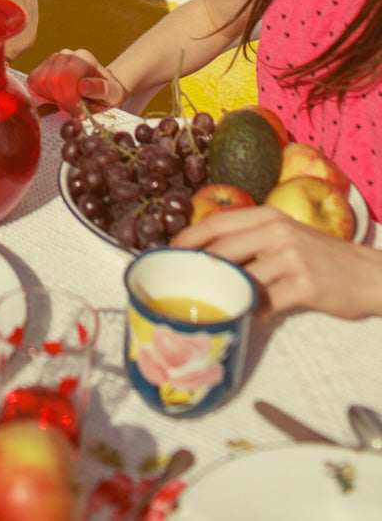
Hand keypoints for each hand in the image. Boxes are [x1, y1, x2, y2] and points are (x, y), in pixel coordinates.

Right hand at [26, 48, 126, 114]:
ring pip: (39, 80)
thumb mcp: (114, 95)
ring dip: (51, 98)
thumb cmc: (108, 94)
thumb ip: (102, 89)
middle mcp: (66, 54)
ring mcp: (52, 59)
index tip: (79, 115)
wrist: (101, 89)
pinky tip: (56, 99)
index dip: (70, 100)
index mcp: (84, 58)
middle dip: (61, 101)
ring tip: (66, 104)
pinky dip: (41, 95)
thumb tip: (83, 86)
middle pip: (51, 79)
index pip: (67, 77)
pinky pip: (33, 82)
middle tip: (73, 111)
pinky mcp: (43, 67)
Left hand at [173, 205, 381, 317]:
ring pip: (243, 279)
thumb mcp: (285, 235)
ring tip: (218, 304)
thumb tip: (208, 256)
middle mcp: (277, 231)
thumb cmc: (319, 257)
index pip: (217, 222)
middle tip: (183, 286)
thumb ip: (252, 241)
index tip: (169, 253)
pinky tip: (255, 315)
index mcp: (268, 215)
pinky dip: (255, 312)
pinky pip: (266, 303)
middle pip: (223, 250)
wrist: (367, 274)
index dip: (188, 238)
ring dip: (228, 295)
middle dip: (199, 270)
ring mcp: (291, 257)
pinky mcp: (304, 285)